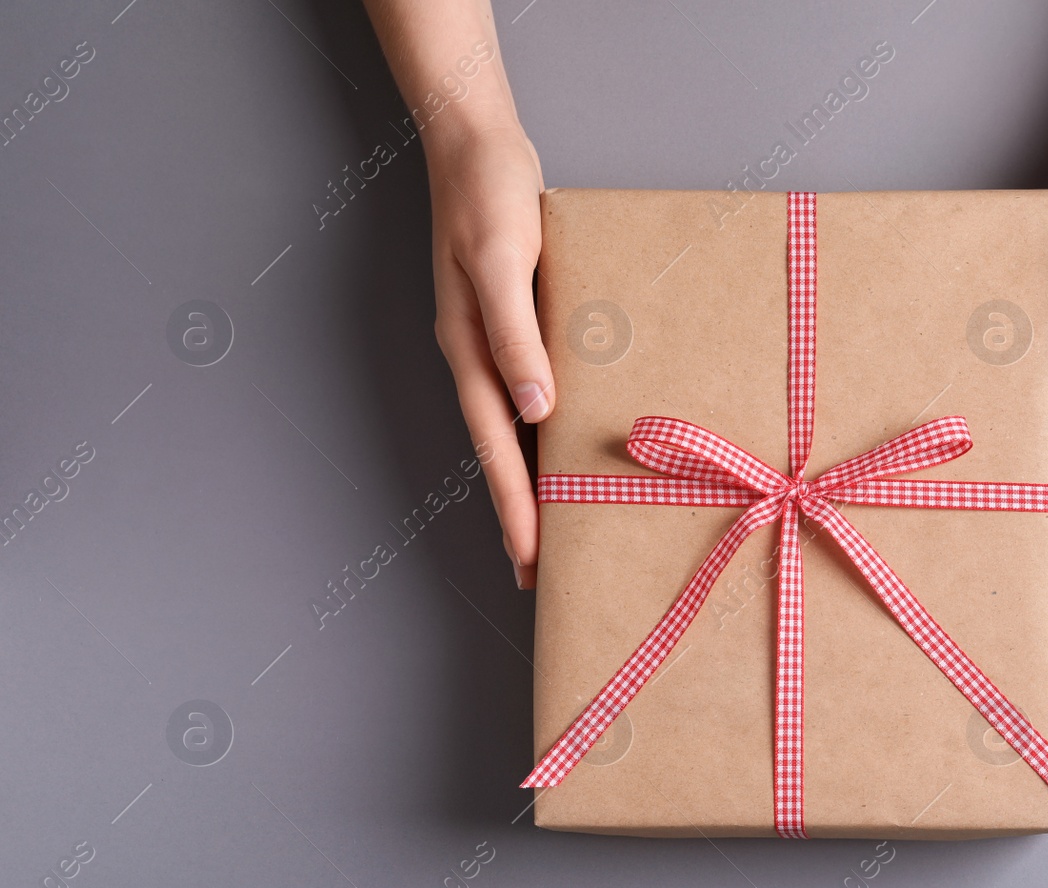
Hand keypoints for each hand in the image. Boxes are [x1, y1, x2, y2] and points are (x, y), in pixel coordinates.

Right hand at [426, 125, 548, 589]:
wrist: (477, 142)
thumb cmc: (488, 193)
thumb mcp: (501, 259)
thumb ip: (514, 332)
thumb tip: (533, 406)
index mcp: (469, 348)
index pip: (495, 447)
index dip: (513, 505)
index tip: (530, 558)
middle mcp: (476, 354)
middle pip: (500, 452)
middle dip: (519, 513)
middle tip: (540, 571)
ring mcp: (492, 341)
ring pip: (512, 430)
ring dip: (530, 480)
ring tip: (554, 528)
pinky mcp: (513, 322)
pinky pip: (530, 391)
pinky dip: (543, 430)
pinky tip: (565, 445)